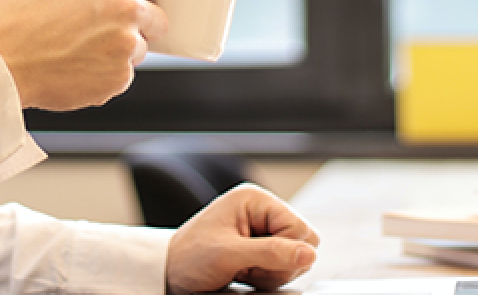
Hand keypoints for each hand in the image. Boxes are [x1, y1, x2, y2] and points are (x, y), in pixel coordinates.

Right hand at [0, 0, 168, 110]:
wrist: (0, 58)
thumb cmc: (19, 16)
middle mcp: (128, 5)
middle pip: (157, 18)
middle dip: (139, 26)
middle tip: (106, 32)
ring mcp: (127, 43)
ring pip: (138, 50)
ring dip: (117, 53)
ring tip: (76, 51)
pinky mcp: (119, 77)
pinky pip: (121, 77)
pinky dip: (102, 76)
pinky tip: (73, 69)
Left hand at [166, 184, 319, 292]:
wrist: (169, 273)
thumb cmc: (189, 257)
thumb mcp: (228, 254)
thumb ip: (270, 253)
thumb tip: (308, 254)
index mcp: (255, 200)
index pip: (299, 227)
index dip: (285, 251)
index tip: (255, 261)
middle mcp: (262, 211)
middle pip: (303, 242)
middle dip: (280, 263)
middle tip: (248, 268)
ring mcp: (263, 230)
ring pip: (296, 257)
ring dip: (273, 272)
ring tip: (243, 270)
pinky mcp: (261, 248)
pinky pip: (284, 266)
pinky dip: (268, 276)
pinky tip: (246, 274)